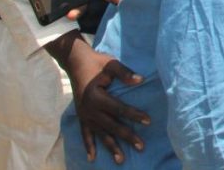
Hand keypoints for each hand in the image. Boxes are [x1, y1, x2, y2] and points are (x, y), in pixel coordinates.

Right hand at [65, 37, 148, 163]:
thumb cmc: (96, 62)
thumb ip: (125, 73)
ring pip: (100, 133)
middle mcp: (89, 109)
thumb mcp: (111, 64)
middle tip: (141, 146)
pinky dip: (88, 146)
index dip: (134, 115)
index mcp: (96, 97)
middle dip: (127, 137)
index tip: (148, 121)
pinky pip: (85, 134)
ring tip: (120, 160)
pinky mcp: (81, 116)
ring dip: (110, 147)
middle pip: (111, 125)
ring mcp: (84, 115)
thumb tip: (140, 80)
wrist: (75, 62)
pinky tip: (92, 158)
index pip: (119, 109)